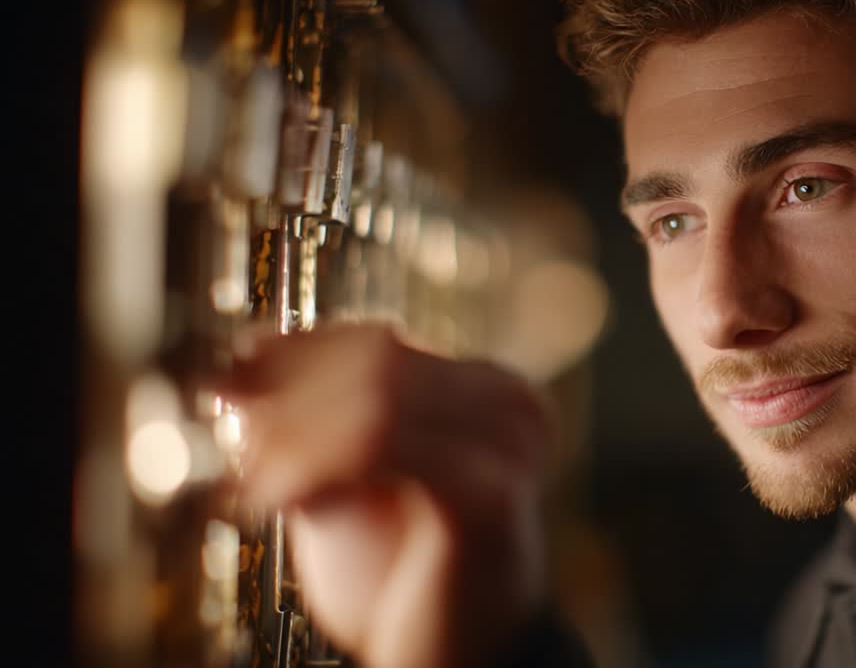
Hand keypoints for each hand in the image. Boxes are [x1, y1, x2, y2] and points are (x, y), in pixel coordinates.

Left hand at [225, 323, 551, 667]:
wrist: (459, 663)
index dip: (294, 354)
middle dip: (288, 391)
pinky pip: (379, 445)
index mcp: (484, 391)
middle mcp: (507, 404)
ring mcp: (505, 443)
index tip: (228, 376)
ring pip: (373, 396)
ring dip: (294, 434)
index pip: (377, 342)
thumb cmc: (405, 582)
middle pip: (375, 358)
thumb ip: (312, 429)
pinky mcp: (486, 492)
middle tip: (227, 426)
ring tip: (250, 481)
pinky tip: (272, 499)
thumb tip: (234, 369)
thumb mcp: (350, 486)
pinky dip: (312, 464)